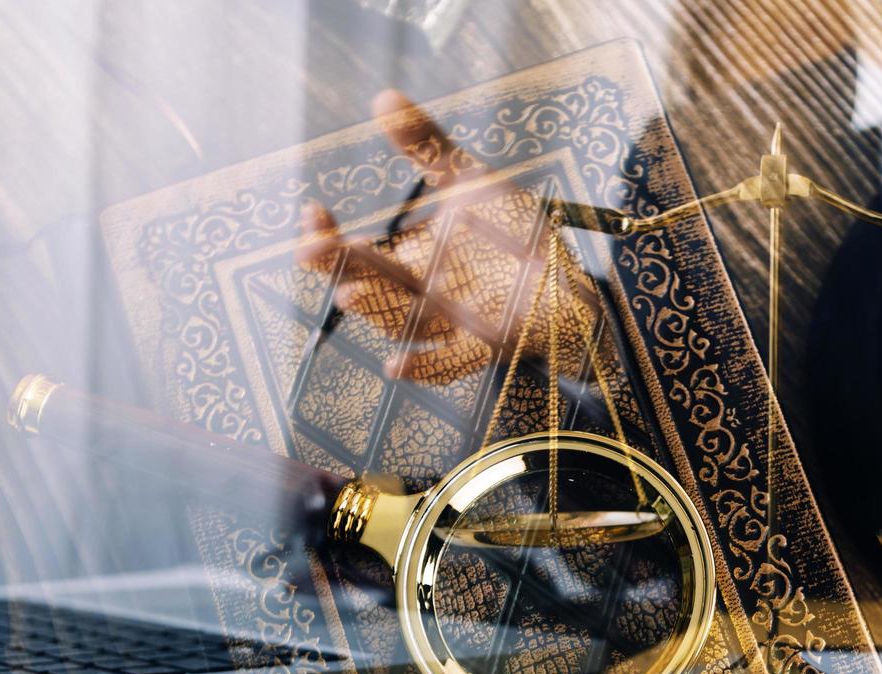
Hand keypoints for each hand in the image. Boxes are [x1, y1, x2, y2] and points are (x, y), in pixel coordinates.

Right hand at [295, 90, 540, 384]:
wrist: (570, 279)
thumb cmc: (513, 235)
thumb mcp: (470, 182)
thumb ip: (428, 147)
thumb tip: (382, 97)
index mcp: (410, 260)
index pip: (355, 253)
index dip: (328, 238)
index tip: (311, 213)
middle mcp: (423, 295)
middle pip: (370, 287)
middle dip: (342, 268)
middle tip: (312, 248)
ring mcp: (453, 324)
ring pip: (402, 325)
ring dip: (375, 311)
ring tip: (351, 293)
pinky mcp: (488, 344)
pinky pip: (450, 365)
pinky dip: (424, 368)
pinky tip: (397, 368)